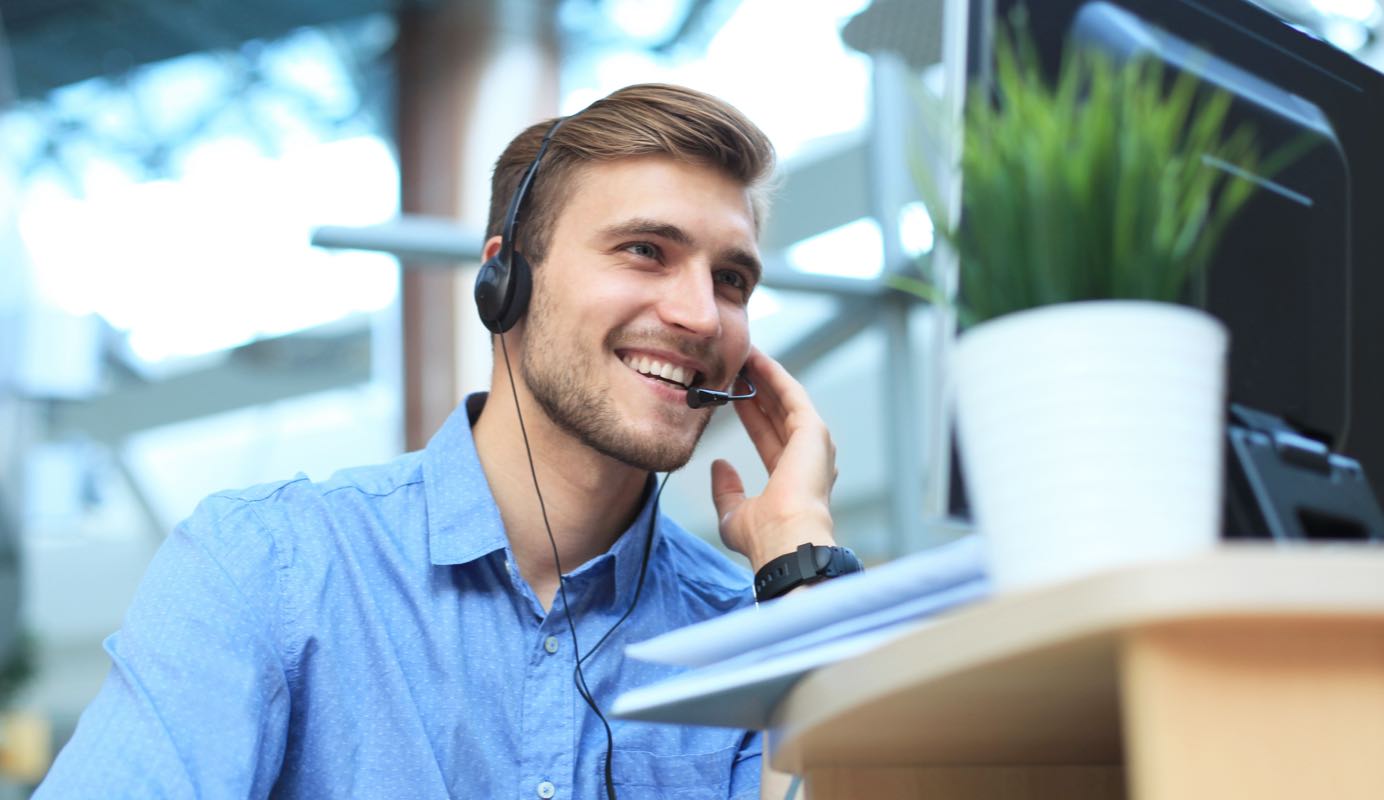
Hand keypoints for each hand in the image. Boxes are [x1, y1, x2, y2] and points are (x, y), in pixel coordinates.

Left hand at [710, 347, 837, 572]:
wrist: (785, 541)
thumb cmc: (764, 537)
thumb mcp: (734, 513)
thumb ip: (726, 489)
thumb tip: (718, 465)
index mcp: (791, 478)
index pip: (767, 435)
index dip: (750, 413)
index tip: (733, 393)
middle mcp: (807, 459)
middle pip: (778, 413)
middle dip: (757, 389)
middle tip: (736, 366)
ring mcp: (813, 444)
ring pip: (786, 400)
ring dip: (766, 377)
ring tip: (744, 355)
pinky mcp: (814, 431)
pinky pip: (792, 395)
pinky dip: (775, 376)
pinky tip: (758, 360)